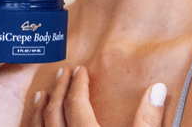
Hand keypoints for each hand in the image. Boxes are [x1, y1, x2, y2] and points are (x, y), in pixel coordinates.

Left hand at [31, 66, 166, 126]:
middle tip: (64, 72)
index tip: (81, 71)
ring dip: (41, 108)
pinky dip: (33, 125)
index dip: (79, 85)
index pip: (77, 104)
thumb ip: (147, 120)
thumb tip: (158, 88)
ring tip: (43, 92)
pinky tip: (36, 119)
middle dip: (60, 89)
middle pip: (55, 112)